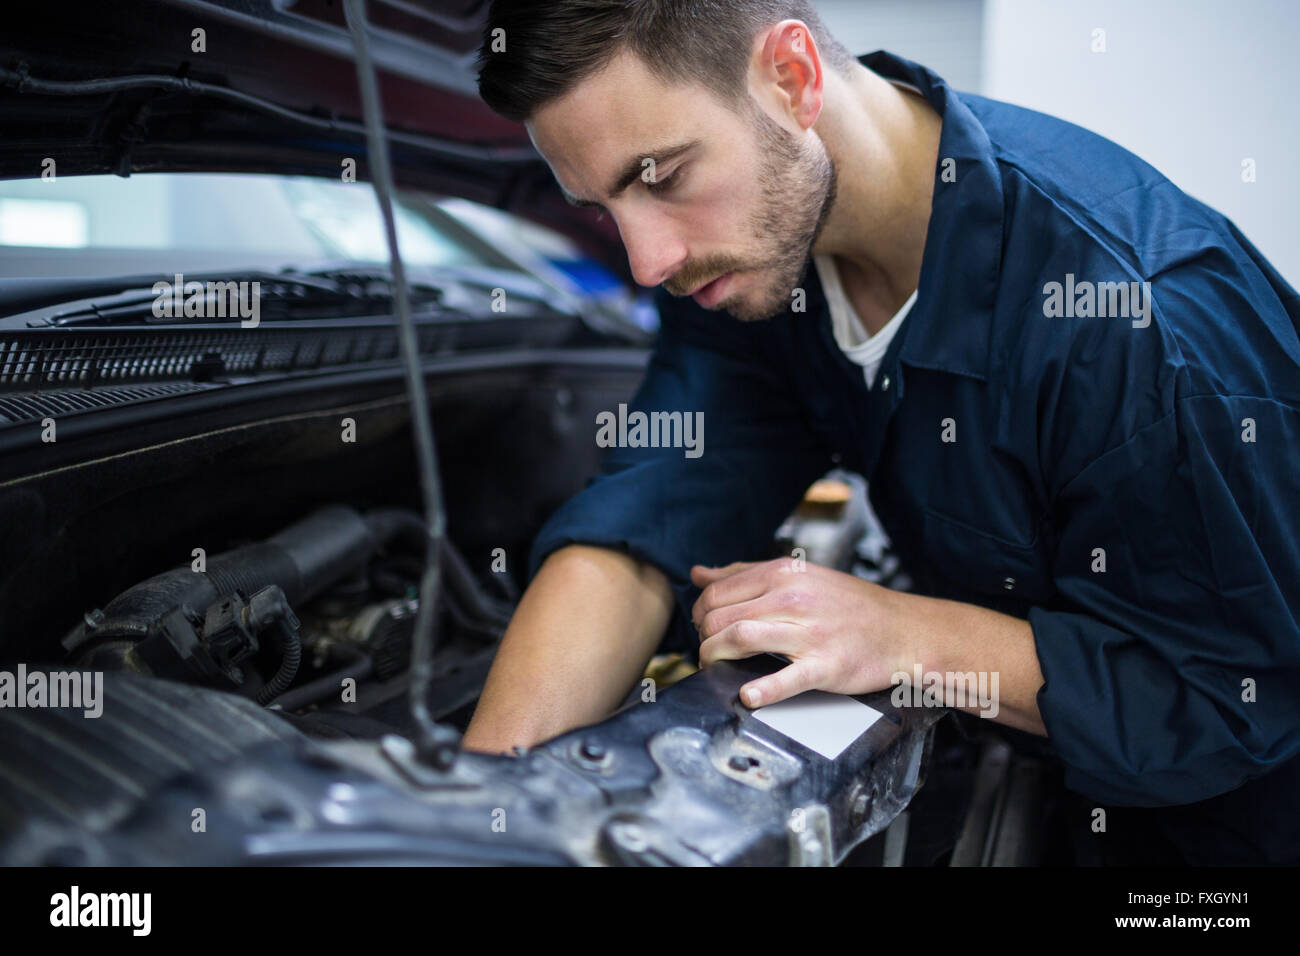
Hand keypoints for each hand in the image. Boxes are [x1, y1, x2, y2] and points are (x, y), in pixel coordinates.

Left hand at [690, 557, 915, 708]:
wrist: (902, 629)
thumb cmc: (848, 604)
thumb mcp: (798, 575)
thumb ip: (744, 574)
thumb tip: (699, 574)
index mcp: (784, 574)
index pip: (717, 591)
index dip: (699, 612)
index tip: (702, 626)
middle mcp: (793, 599)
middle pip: (721, 616)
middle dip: (702, 637)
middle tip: (707, 649)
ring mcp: (810, 633)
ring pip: (741, 637)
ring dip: (715, 656)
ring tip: (714, 666)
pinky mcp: (826, 666)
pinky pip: (787, 679)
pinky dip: (763, 690)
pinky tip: (748, 696)